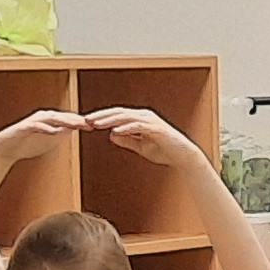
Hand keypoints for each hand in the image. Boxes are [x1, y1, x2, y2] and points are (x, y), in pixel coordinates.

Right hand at [0, 109, 84, 165]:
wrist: (6, 149)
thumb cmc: (28, 144)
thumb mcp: (49, 141)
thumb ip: (61, 134)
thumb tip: (75, 130)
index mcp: (49, 120)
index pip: (67, 119)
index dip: (80, 122)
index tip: (93, 127)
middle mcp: (42, 117)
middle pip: (62, 116)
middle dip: (75, 119)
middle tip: (88, 124)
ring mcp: (33, 121)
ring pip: (51, 118)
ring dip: (64, 120)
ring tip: (75, 125)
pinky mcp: (24, 127)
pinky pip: (36, 126)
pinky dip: (46, 128)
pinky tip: (54, 131)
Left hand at [83, 106, 209, 169]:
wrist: (183, 156)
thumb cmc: (163, 151)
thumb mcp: (140, 147)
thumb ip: (127, 140)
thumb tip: (111, 134)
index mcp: (139, 119)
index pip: (117, 115)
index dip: (102, 118)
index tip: (88, 122)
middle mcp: (144, 116)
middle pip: (118, 113)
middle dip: (101, 116)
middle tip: (86, 120)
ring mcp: (150, 121)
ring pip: (125, 117)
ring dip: (110, 120)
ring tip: (96, 124)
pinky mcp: (155, 128)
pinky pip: (137, 126)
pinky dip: (126, 128)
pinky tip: (114, 131)